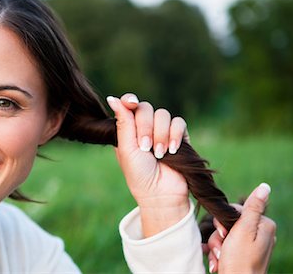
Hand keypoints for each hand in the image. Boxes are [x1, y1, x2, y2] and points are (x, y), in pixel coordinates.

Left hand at [106, 93, 189, 236]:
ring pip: (163, 114)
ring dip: (160, 134)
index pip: (129, 105)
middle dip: (145, 127)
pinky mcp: (180, 137)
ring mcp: (163, 131)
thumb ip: (123, 122)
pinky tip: (171, 150)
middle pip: (146, 108)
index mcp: (128, 129)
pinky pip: (179, 123)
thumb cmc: (139, 174)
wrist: (160, 193)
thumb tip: (112, 98)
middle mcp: (145, 127)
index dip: (130, 100)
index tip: (131, 103)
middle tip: (145, 147)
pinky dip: (175, 134)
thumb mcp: (126, 148)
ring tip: (159, 154)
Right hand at [206, 183, 275, 272]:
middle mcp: (259, 234)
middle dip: (219, 236)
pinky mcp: (241, 255)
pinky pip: (224, 246)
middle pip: (229, 223)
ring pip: (224, 235)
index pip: (236, 210)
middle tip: (221, 248)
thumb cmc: (239, 261)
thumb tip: (264, 187)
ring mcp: (250, 246)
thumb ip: (252, 208)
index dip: (224, 220)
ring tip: (219, 258)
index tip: (224, 233)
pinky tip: (217, 262)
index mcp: (264, 225)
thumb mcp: (243, 230)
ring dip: (217, 246)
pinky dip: (218, 253)